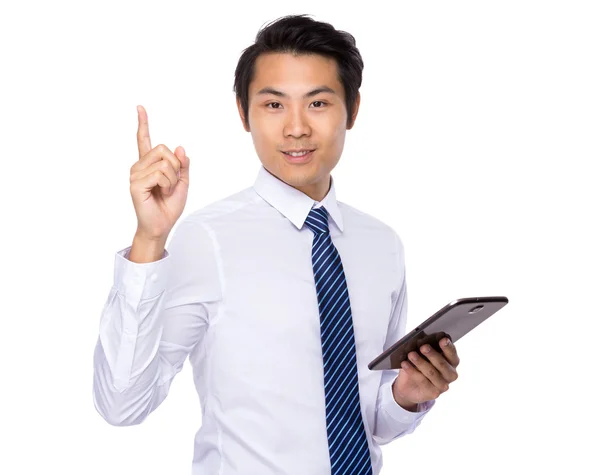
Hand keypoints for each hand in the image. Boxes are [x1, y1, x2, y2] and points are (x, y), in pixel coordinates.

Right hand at [129, 105, 190, 240]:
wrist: (162, 225)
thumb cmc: (169, 206)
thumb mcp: (183, 182)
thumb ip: (182, 165)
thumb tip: (179, 147)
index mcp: (149, 164)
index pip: (144, 140)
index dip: (143, 123)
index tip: (140, 107)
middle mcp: (139, 166)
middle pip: (164, 149)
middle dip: (176, 167)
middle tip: (171, 184)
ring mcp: (135, 174)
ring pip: (165, 162)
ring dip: (173, 178)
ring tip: (165, 190)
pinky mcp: (135, 183)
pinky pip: (160, 173)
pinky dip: (167, 184)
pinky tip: (161, 193)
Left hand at [392, 337, 459, 409]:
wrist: (409, 386)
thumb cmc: (419, 366)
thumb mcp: (422, 355)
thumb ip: (425, 348)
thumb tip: (421, 340)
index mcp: (451, 362)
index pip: (452, 354)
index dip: (448, 347)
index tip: (442, 339)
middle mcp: (450, 374)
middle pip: (442, 364)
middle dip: (432, 354)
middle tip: (423, 347)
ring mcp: (443, 385)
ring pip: (432, 372)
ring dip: (420, 362)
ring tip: (411, 354)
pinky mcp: (433, 393)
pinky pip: (422, 381)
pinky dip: (412, 371)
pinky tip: (405, 364)